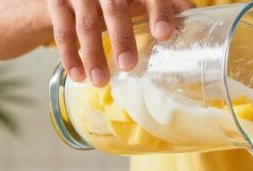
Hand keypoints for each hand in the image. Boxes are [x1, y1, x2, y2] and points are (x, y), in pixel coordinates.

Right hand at [47, 0, 193, 85]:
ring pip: (86, 23)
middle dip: (122, 36)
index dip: (159, 11)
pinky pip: (62, 31)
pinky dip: (70, 56)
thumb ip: (165, 5)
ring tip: (101, 81)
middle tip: (128, 65)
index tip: (164, 35)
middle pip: (115, 7)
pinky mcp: (56, 2)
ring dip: (93, 54)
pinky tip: (78, 76)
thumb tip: (196, 23)